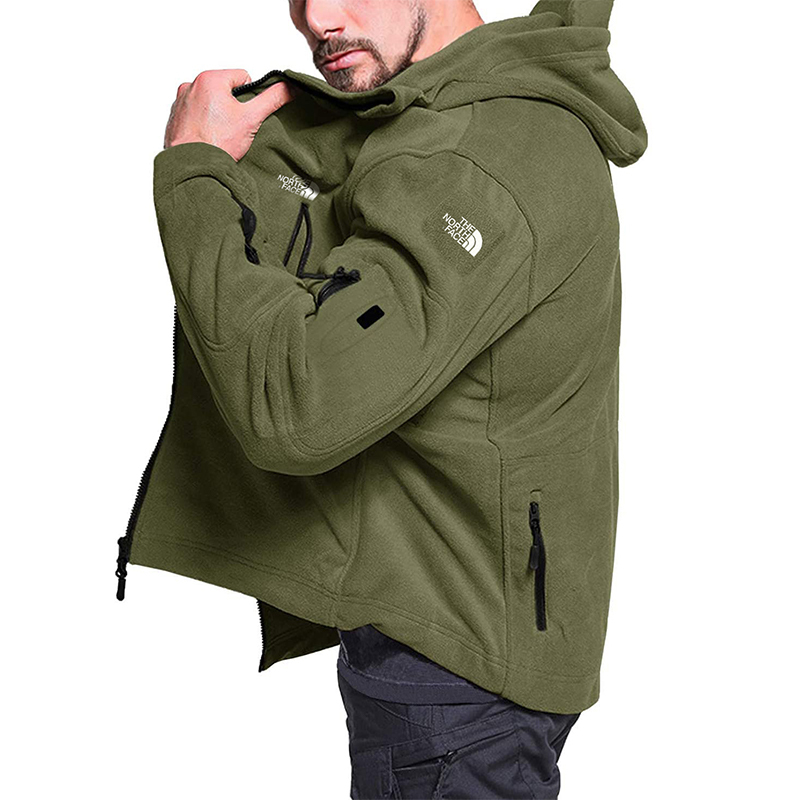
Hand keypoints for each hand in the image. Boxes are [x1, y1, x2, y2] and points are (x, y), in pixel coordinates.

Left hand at [163, 69, 296, 160]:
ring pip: (210, 102)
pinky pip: (195, 114)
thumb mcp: (251, 119)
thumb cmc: (215, 143)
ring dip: (217, 115)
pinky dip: (203, 123)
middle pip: (225, 90)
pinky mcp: (175, 117)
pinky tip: (207, 138)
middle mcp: (191, 85)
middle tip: (233, 128)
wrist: (192, 167)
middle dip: (232, 107)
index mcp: (209, 78)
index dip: (250, 97)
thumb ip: (272, 100)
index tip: (245, 115)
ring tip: (220, 135)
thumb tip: (289, 88)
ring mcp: (181, 101)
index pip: (242, 77)